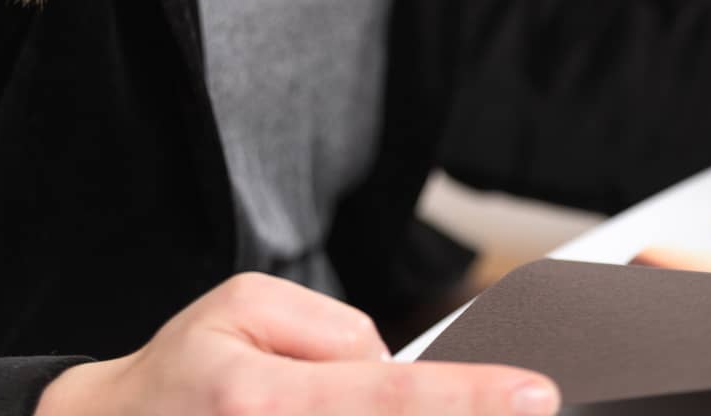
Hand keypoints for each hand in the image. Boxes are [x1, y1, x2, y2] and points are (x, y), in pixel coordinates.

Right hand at [34, 269, 561, 415]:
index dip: (468, 400)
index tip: (534, 393)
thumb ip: (328, 330)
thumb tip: (392, 367)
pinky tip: (362, 405)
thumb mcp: (240, 305)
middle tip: (510, 402)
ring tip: (379, 389)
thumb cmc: (177, 375)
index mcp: (262, 397)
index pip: (389, 398)